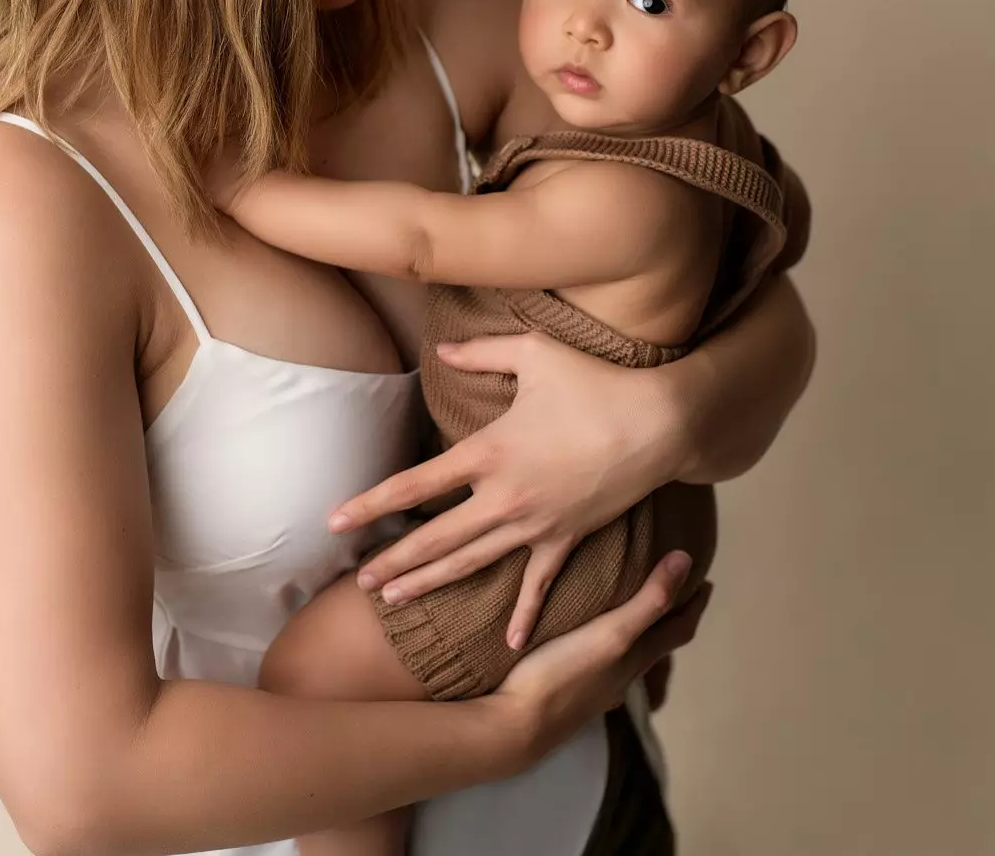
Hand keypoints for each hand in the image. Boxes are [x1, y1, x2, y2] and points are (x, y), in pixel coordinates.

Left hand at [332, 330, 687, 647]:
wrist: (659, 423)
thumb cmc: (596, 383)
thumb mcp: (535, 355)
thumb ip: (481, 351)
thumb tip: (441, 348)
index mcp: (489, 453)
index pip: (415, 485)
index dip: (371, 504)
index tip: (335, 522)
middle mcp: (504, 496)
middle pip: (436, 538)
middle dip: (394, 562)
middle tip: (360, 582)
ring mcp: (537, 523)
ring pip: (472, 563)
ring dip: (432, 582)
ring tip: (395, 600)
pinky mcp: (568, 538)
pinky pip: (539, 583)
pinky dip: (523, 615)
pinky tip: (508, 647)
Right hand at [490, 552, 708, 760]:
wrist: (517, 725)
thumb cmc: (563, 675)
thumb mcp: (612, 633)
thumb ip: (649, 601)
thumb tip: (685, 560)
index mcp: (635, 658)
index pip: (678, 630)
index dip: (695, 606)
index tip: (705, 583)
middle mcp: (621, 677)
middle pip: (656, 646)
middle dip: (667, 619)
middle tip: (669, 591)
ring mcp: (595, 690)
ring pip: (627, 660)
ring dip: (636, 637)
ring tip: (626, 614)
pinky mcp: (568, 694)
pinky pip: (598, 669)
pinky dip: (603, 652)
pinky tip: (583, 649)